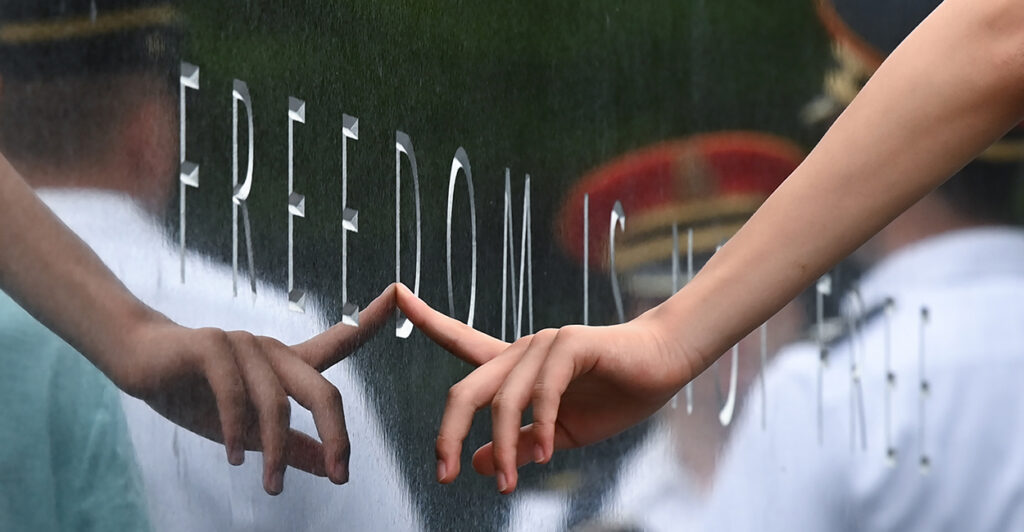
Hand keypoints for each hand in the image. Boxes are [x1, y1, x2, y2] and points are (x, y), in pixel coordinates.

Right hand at [107, 284, 397, 494]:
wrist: (136, 361)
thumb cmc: (194, 392)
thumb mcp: (249, 429)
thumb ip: (292, 446)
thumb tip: (331, 468)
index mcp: (286, 363)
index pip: (341, 341)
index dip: (373, 319)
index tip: (403, 292)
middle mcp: (272, 348)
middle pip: (322, 391)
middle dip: (337, 436)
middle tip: (341, 477)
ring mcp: (244, 343)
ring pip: (277, 402)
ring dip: (275, 451)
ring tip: (270, 485)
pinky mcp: (211, 345)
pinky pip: (235, 393)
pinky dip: (237, 430)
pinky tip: (236, 457)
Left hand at [395, 284, 690, 493]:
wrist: (664, 368)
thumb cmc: (615, 395)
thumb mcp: (557, 435)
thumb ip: (517, 445)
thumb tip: (477, 465)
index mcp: (514, 367)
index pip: (459, 341)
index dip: (425, 319)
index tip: (393, 293)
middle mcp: (521, 351)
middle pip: (465, 389)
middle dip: (448, 435)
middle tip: (445, 476)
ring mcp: (543, 345)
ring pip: (502, 399)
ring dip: (505, 447)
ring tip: (511, 484)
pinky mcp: (570, 345)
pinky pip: (542, 391)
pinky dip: (538, 426)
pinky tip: (544, 453)